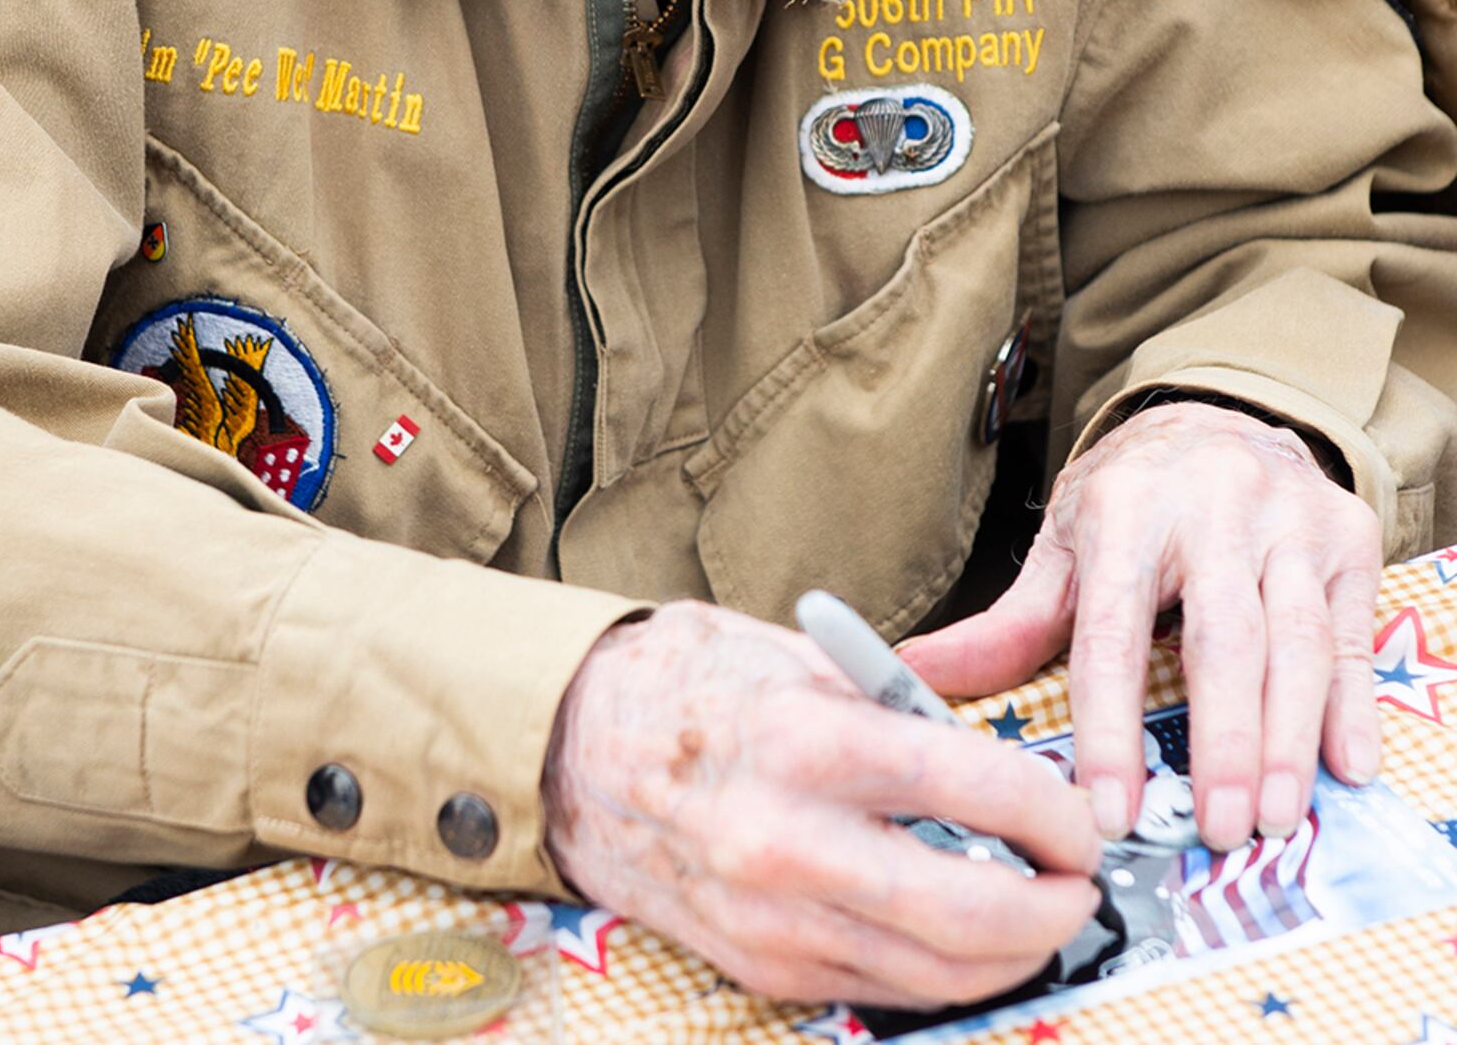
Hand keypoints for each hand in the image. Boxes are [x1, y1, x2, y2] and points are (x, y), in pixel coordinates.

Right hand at [542, 599, 1101, 1008]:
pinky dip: (937, 972)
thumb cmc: (686, 683)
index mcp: (811, 743)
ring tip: (1035, 915)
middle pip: (972, 911)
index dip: (1055, 814)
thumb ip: (898, 709)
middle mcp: (793, 842)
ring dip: (1009, 955)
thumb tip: (993, 758)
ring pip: (937, 974)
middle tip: (1077, 886)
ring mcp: (774, 919)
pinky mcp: (759, 966)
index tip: (1077, 818)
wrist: (570, 749)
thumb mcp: (799, 658)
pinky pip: (879, 989)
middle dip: (1053, 909)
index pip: (980, 791)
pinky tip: (956, 934)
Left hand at [900, 401, 1381, 853]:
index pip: (1110, 630)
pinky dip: (1352, 704)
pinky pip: (1353, 633)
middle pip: (1222, 636)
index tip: (1108, 807)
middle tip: (1217, 827)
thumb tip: (915, 676)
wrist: (1219, 412)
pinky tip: (1346, 766)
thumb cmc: (1136, 496)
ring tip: (1273, 817)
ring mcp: (1286, 519)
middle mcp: (1210, 505)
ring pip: (1296, 639)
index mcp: (1122, 509)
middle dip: (1221, 740)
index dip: (1108, 724)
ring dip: (1286, 737)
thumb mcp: (1066, 546)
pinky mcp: (1346, 535)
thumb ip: (1006, 625)